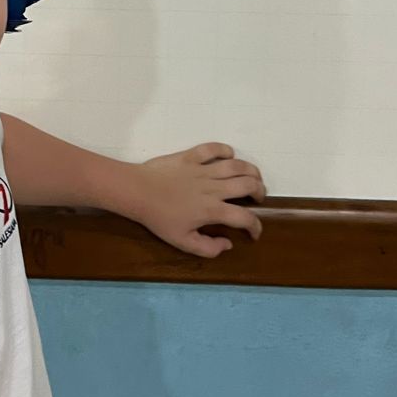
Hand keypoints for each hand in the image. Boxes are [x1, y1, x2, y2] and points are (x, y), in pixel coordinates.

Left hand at [124, 143, 266, 258]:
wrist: (137, 192)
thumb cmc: (159, 218)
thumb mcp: (182, 242)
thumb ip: (208, 248)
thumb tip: (228, 245)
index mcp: (212, 210)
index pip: (244, 217)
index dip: (256, 226)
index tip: (255, 231)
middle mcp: (213, 188)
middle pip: (248, 185)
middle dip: (259, 191)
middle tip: (257, 198)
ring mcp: (202, 169)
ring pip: (236, 165)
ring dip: (251, 170)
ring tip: (253, 177)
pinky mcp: (190, 156)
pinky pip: (212, 148)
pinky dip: (224, 149)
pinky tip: (229, 156)